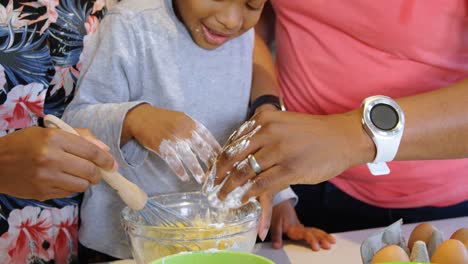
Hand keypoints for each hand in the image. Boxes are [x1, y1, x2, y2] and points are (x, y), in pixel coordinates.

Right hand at [0, 126, 116, 199]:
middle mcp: (51, 158)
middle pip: (89, 170)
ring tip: (81, 175)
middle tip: (98, 172)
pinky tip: (65, 180)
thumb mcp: (50, 132)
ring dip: (87, 181)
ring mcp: (46, 178)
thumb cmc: (24, 143)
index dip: (105, 159)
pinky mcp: (42, 193)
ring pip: (82, 185)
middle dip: (98, 173)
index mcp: (53, 139)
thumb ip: (80, 137)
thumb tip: (105, 150)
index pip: (90, 151)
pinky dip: (73, 187)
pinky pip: (69, 193)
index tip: (112, 164)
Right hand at [123, 104, 220, 182]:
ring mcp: (173, 138)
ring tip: (202, 179)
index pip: (207, 136)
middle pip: (201, 148)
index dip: (215, 148)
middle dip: (209, 161)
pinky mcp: (162, 146)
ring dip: (196, 169)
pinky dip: (179, 170)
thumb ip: (193, 129)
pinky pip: (173, 161)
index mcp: (190, 122)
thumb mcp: (181, 119)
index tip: (222, 158)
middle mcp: (184, 130)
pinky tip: (185, 178)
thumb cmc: (163, 119)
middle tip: (216, 172)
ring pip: (188, 157)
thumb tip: (209, 145)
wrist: (141, 117)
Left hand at [215, 110, 373, 201]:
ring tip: (223, 196)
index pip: (234, 141)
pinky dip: (249, 194)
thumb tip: (241, 153)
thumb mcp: (283, 123)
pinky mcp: (290, 169)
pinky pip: (262, 184)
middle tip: (213, 185)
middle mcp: (268, 133)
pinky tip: (242, 200)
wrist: (343, 137)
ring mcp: (279, 151)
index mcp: (264, 119)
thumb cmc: (313, 132)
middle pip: (234, 157)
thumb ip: (262, 134)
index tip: (214, 170)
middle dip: (220, 174)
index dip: (221, 159)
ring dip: (230, 187)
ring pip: (245, 172)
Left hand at [271, 199, 334, 250]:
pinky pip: (312, 230)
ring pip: (315, 230)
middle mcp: (299, 227)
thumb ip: (276, 235)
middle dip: (322, 239)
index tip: (316, 246)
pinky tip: (325, 237)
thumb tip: (277, 246)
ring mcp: (301, 226)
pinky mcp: (300, 227)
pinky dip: (320, 233)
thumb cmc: (276, 211)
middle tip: (329, 245)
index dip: (311, 240)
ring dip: (323, 236)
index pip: (305, 234)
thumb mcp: (274, 223)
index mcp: (294, 227)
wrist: (279, 201)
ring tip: (332, 241)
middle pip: (313, 232)